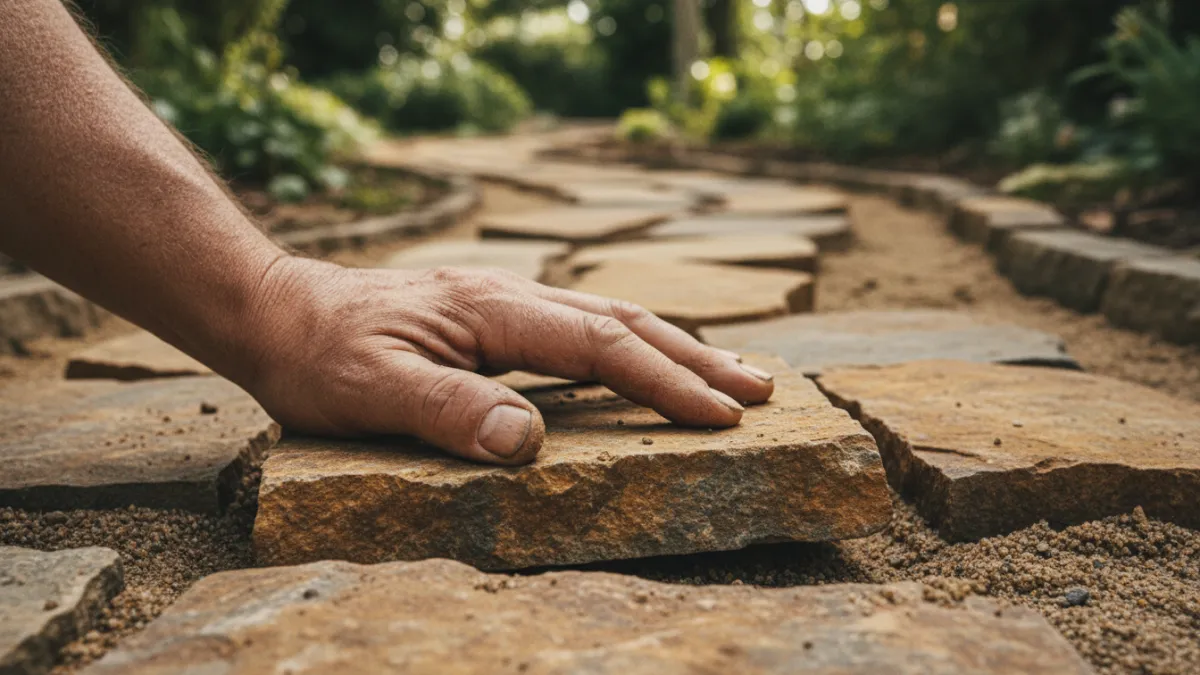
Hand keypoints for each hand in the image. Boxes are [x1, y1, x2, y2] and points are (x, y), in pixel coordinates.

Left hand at [238, 257, 774, 464]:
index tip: (722, 416)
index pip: (601, 345)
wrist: (278, 311)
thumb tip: (528, 442)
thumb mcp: (370, 392)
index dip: (665, 381)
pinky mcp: (497, 317)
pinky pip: (584, 327)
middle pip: (625, 321)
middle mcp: (511, 296)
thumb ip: (449, 413)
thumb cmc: (320, 356)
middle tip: (765, 390)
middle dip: (698, 357)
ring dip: (676, 346)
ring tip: (732, 373)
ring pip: (611, 317)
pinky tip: (646, 364)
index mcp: (493, 310)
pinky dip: (634, 345)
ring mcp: (506, 303)